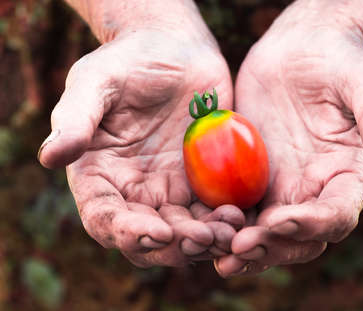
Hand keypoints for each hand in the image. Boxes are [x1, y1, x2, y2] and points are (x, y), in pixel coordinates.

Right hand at [38, 1, 244, 266]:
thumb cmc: (129, 62)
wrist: (176, 50)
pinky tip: (240, 215)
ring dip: (205, 241)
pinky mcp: (202, 183)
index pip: (105, 218)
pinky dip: (225, 222)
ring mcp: (171, 190)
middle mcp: (134, 192)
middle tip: (201, 238)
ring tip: (227, 233)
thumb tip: (49, 157)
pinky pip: (212, 212)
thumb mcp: (96, 81)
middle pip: (148, 238)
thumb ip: (76, 118)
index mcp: (101, 176)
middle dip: (174, 246)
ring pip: (184, 234)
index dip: (127, 233)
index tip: (157, 232)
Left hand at [215, 0, 362, 276]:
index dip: (311, 224)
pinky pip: (240, 211)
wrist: (299, 52)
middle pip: (299, 237)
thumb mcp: (362, 81)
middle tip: (240, 247)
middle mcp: (315, 190)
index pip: (336, 215)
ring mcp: (282, 188)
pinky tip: (201, 231)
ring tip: (218, 256)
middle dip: (272, 247)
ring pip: (267, 234)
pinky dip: (224, 227)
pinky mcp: (252, 179)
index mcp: (346, 175)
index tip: (279, 221)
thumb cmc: (337, 62)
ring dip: (246, 249)